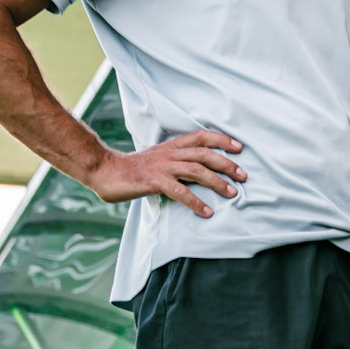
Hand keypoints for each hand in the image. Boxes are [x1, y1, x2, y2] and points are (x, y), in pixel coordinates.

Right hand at [87, 131, 245, 218]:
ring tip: (233, 193)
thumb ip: (177, 162)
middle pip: (204, 154)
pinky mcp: (154, 181)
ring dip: (217, 182)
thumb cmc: (134, 169)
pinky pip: (180, 191)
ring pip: (196, 170)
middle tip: (243, 176)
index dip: (221, 140)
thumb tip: (200, 172)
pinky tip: (207, 212)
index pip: (201, 136)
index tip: (239, 147)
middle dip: (227, 164)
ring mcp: (162, 166)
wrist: (105, 170)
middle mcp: (170, 153)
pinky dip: (195, 202)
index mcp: (172, 145)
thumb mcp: (159, 159)